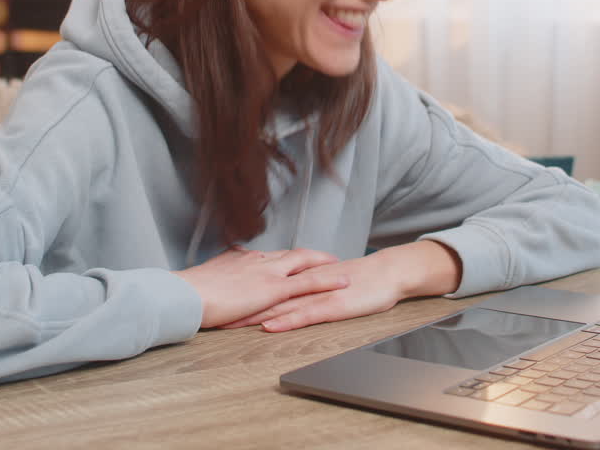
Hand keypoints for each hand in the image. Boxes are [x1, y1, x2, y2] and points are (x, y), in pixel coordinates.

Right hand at [172, 246, 348, 327]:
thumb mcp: (204, 282)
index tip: (294, 258)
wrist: (185, 295)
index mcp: (241, 259)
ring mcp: (268, 273)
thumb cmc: (188, 293)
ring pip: (304, 263)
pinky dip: (327, 280)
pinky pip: (308, 282)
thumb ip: (217, 280)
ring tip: (342, 266)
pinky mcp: (274, 288)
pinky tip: (343, 280)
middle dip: (311, 256)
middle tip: (326, 258)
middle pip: (291, 254)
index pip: (270, 256)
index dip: (286, 257)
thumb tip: (217, 281)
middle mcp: (258, 261)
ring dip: (324, 264)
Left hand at [219, 240, 461, 332]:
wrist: (388, 273)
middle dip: (237, 305)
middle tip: (211, 312)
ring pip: (280, 305)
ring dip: (253, 315)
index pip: (262, 284)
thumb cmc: (358, 279)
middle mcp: (303, 284)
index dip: (237, 290)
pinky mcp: (332, 308)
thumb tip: (280, 288)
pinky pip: (305, 315)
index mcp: (299, 276)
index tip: (214, 297)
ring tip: (230, 325)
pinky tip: (270, 327)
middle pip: (264, 294)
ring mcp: (317, 295)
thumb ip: (301, 282)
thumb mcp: (322, 278)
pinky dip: (286, 321)